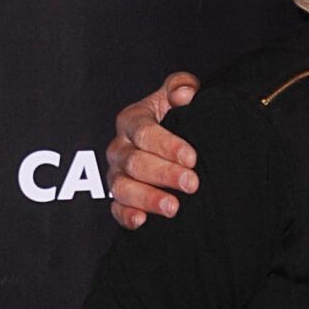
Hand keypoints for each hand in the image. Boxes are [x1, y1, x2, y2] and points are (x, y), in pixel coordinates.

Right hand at [106, 74, 201, 229]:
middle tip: (192, 183)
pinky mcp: (120, 199)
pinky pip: (116, 209)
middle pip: (135, 162)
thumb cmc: (177, 118)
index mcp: (132, 120)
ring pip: (122, 187)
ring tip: (174, 207)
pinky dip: (126, 216)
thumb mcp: (179, 97)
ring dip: (147, 198)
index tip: (191, 158)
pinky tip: (142, 221)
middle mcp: (120, 148)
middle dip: (164, 174)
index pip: (144, 131)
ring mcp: (117, 174)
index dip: (167, 145)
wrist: (175, 145)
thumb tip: (184, 94)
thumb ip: (181, 87)